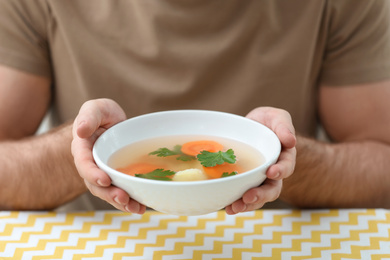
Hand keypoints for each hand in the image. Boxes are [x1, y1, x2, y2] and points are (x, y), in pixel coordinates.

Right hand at [71, 98, 145, 213]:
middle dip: (109, 193)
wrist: (112, 123)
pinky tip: (142, 207)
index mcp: (83, 149)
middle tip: (123, 198)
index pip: (84, 163)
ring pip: (108, 192)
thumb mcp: (96, 109)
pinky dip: (130, 201)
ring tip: (135, 208)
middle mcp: (91, 165)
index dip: (92, 173)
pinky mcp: (116, 179)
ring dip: (121, 202)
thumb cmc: (102, 115)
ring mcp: (104, 174)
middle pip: (96, 184)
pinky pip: (121, 192)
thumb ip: (89, 116)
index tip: (104, 179)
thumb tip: (81, 131)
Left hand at [225, 107, 296, 213]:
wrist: (251, 128)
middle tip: (248, 197)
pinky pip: (242, 195)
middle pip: (272, 189)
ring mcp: (258, 180)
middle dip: (261, 195)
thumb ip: (284, 126)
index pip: (286, 166)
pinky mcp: (244, 183)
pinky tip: (226, 207)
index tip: (271, 172)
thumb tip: (291, 141)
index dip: (280, 171)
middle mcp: (273, 172)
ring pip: (257, 197)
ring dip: (247, 204)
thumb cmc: (267, 122)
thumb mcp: (276, 117)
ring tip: (234, 208)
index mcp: (284, 157)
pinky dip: (235, 202)